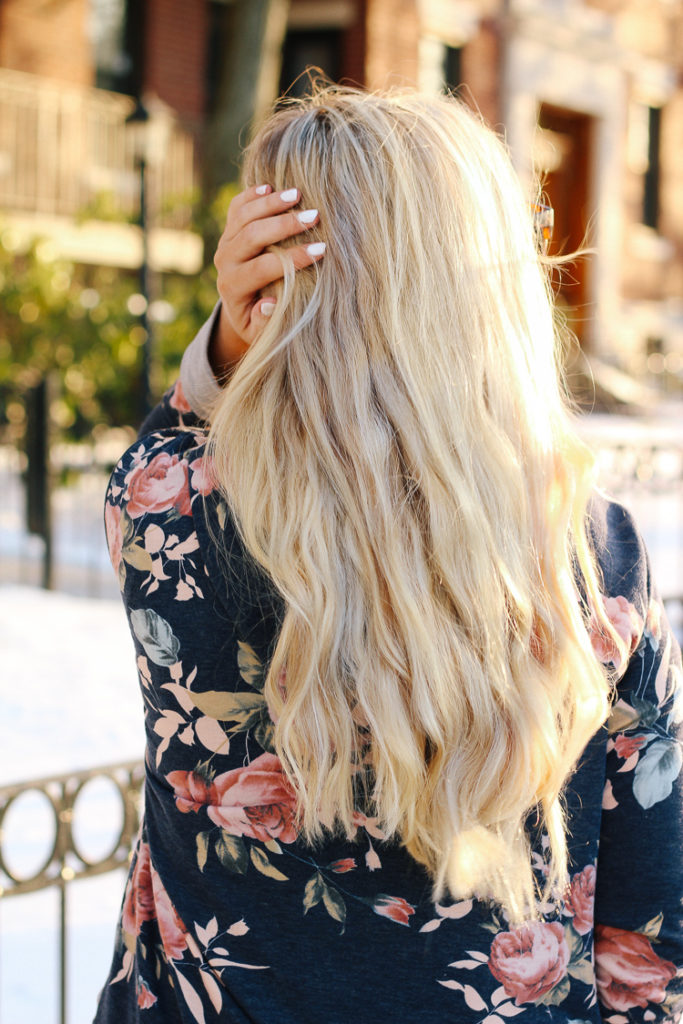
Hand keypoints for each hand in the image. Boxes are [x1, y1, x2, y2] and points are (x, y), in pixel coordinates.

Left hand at [210, 185, 324, 378]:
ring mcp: (225, 242)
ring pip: (243, 215)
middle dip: (285, 225)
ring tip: (298, 194)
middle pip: (252, 235)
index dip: (293, 259)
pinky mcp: (229, 229)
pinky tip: (270, 185)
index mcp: (233, 287)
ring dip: (271, 202)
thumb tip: (270, 304)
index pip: (263, 268)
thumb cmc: (259, 323)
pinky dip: (252, 194)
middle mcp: (225, 261)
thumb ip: (264, 321)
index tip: (321, 251)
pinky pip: (237, 206)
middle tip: (315, 216)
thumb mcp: (261, 332)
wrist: (240, 310)